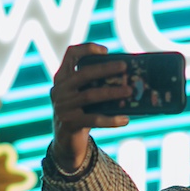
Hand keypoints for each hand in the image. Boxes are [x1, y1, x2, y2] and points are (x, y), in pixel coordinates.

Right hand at [49, 43, 129, 172]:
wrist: (66, 141)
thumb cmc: (81, 112)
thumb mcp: (84, 95)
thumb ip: (96, 85)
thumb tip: (129, 79)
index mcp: (62, 78)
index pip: (71, 55)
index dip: (87, 49)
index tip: (106, 51)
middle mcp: (59, 90)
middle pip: (83, 74)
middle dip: (105, 68)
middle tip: (124, 67)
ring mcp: (63, 107)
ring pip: (90, 95)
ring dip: (112, 92)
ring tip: (130, 91)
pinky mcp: (69, 123)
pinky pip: (94, 119)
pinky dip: (111, 119)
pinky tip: (125, 119)